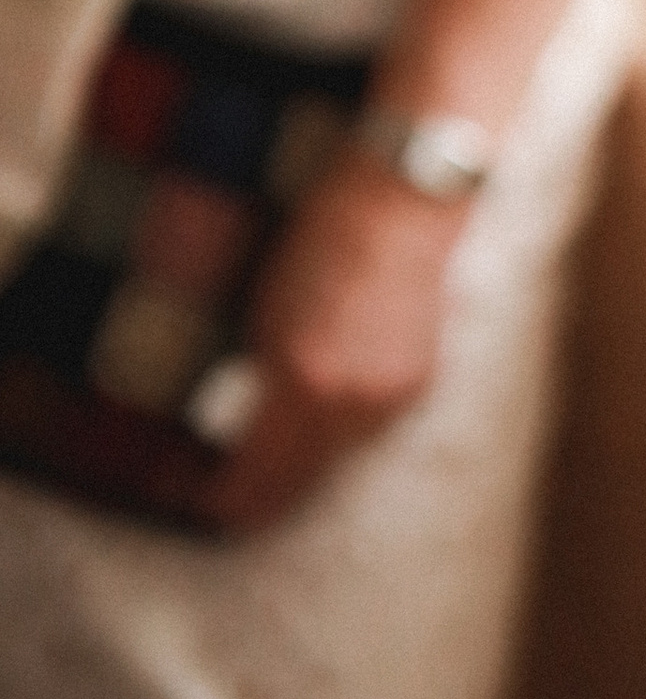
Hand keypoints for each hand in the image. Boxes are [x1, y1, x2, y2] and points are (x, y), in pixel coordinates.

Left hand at [203, 152, 463, 532]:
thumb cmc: (321, 237)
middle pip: (288, 491)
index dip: (206, 497)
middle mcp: (351, 406)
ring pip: (326, 467)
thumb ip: (254, 383)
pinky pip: (359, 435)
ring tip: (252, 454)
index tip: (178, 488)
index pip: (248, 482)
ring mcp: (388, 402)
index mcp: (304, 382)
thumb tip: (230, 438)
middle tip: (204, 486)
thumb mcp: (265, 313)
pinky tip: (306, 419)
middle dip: (244, 494)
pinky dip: (328, 437)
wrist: (402, 202)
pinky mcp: (415, 389)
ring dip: (288, 469)